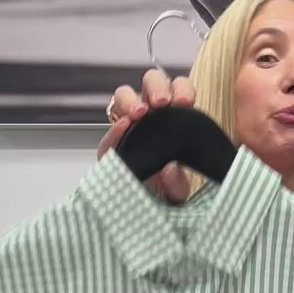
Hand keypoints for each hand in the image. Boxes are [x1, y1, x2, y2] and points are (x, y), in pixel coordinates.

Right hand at [97, 69, 196, 201]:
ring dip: (131, 100)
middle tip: (161, 103)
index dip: (182, 89)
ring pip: (125, 96)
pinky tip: (122, 128)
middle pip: (151, 83)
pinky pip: (109, 130)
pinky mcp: (111, 144)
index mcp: (175, 119)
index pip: (179, 89)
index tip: (184, 102)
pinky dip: (114, 128)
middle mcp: (152, 116)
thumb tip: (170, 169)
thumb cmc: (166, 193)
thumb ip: (178, 184)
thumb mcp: (178, 192)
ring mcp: (129, 125)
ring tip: (138, 114)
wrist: (144, 210)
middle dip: (156, 87)